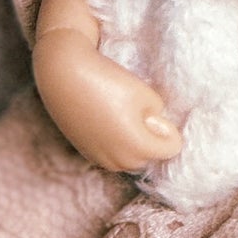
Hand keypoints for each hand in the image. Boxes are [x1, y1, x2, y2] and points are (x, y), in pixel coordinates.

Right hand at [31, 0, 182, 172]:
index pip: (173, 147)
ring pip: (131, 159)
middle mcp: (120, 161)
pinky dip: (116, 144)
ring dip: (135, 144)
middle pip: (152, 157)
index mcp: (140, 147)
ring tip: (123, 115)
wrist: (64, 75)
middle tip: (137, 109)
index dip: (168, 127)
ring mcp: (101, 159)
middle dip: (152, 138)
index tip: (152, 109)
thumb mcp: (148, 94)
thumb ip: (161, 118)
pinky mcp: (87, 154)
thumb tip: (162, 132)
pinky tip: (108, 121)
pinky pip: (112, 156)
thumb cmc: (109, 81)